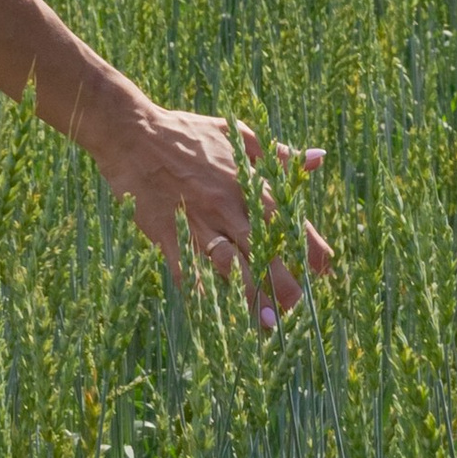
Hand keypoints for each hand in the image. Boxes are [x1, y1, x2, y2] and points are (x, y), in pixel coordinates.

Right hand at [93, 103, 330, 322]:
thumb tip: (319, 157)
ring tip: (266, 324)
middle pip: (263, 251)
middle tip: (295, 310)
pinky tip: (213, 313)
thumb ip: (279, 155)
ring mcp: (198, 222)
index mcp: (250, 182)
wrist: (133, 134)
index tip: (324, 272)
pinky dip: (201, 292)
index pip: (290, 221)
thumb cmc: (187, 133)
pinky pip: (188, 269)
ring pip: (229, 267)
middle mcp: (228, 206)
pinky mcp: (168, 233)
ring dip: (249, 296)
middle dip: (283, 284)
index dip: (309, 249)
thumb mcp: (239, 135)